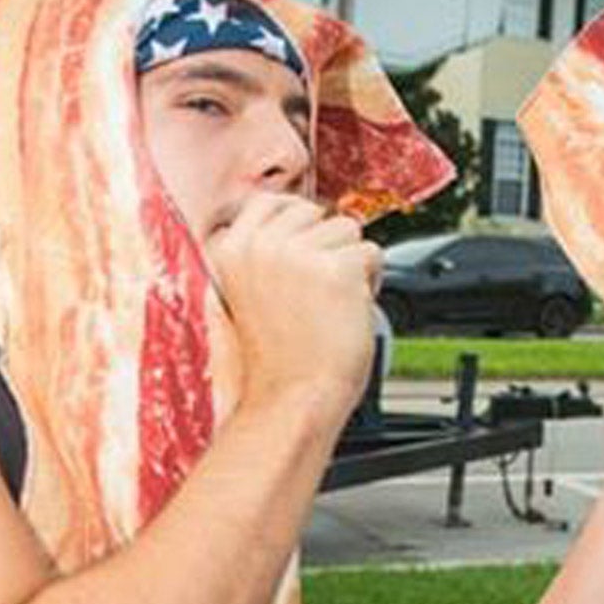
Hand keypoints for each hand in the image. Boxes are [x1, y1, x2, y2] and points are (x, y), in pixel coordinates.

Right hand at [208, 192, 381, 416]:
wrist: (290, 401)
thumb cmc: (275, 364)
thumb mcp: (247, 296)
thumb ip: (264, 257)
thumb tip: (298, 222)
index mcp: (231, 249)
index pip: (273, 202)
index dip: (301, 226)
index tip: (308, 258)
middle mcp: (259, 245)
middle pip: (316, 212)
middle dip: (328, 246)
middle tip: (320, 294)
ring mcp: (296, 254)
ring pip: (348, 229)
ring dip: (351, 264)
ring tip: (333, 305)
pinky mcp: (335, 269)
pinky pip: (373, 254)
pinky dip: (372, 282)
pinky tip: (350, 311)